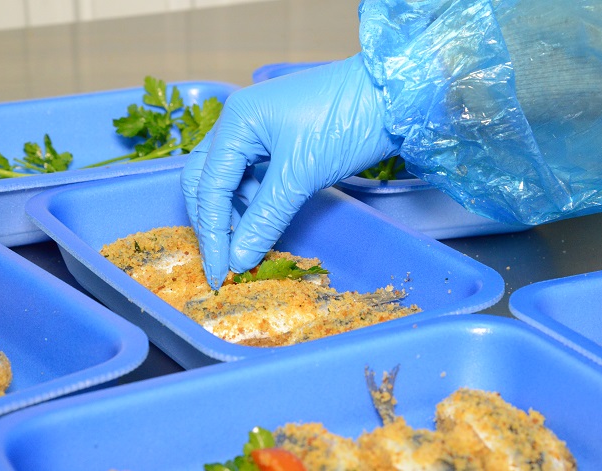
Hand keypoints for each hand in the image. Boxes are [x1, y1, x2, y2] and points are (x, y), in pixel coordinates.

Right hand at [180, 53, 402, 288]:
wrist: (394, 96)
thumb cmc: (346, 122)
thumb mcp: (301, 175)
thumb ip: (265, 218)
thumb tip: (239, 260)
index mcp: (235, 121)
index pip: (208, 185)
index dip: (212, 233)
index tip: (219, 272)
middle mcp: (239, 122)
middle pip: (207, 179)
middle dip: (212, 221)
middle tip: (223, 262)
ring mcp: (259, 129)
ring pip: (229, 179)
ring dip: (234, 214)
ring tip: (246, 246)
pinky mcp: (280, 140)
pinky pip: (254, 176)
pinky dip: (255, 202)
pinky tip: (264, 223)